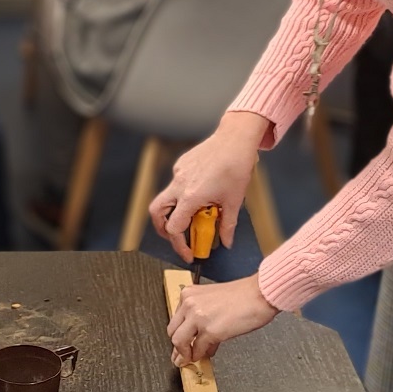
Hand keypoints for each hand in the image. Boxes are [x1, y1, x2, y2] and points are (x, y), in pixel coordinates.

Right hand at [148, 111, 268, 261]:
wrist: (235, 139)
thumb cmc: (236, 167)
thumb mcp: (234, 201)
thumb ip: (227, 225)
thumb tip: (226, 242)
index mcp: (191, 197)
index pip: (174, 228)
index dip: (179, 244)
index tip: (189, 252)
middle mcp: (179, 185)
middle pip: (156, 213)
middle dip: (162, 229)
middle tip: (176, 238)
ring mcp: (178, 173)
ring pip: (166, 198)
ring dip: (174, 211)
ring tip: (191, 217)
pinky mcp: (181, 164)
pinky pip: (176, 184)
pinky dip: (183, 194)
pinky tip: (201, 193)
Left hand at [168, 274, 280, 365]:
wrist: (260, 294)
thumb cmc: (245, 295)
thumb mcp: (214, 300)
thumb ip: (202, 315)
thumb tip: (198, 336)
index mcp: (189, 295)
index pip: (176, 319)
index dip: (179, 333)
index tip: (180, 342)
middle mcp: (189, 304)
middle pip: (173, 332)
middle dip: (178, 346)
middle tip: (181, 355)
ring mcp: (198, 318)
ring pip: (179, 342)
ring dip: (185, 354)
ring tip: (189, 359)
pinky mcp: (210, 331)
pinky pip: (198, 349)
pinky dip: (200, 355)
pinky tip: (205, 356)